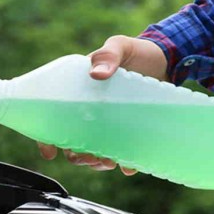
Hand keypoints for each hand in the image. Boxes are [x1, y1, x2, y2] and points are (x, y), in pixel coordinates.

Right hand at [37, 35, 167, 175]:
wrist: (168, 58)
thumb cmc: (137, 51)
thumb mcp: (119, 46)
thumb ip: (107, 56)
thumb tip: (97, 74)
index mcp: (79, 92)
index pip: (54, 119)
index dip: (46, 138)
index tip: (49, 152)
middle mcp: (91, 111)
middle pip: (73, 142)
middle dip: (76, 157)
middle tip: (86, 157)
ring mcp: (111, 123)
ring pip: (95, 151)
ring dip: (97, 163)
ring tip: (106, 162)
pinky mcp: (131, 130)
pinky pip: (124, 153)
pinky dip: (124, 163)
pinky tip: (128, 166)